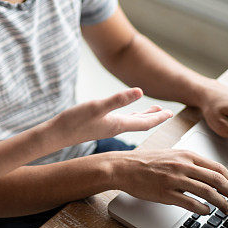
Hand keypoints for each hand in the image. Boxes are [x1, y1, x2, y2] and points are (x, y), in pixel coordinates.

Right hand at [50, 88, 172, 146]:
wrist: (56, 135)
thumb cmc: (74, 121)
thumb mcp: (97, 106)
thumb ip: (118, 100)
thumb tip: (140, 92)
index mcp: (118, 124)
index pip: (145, 122)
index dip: (159, 117)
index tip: (171, 114)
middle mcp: (115, 127)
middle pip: (140, 123)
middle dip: (154, 117)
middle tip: (166, 113)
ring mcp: (106, 127)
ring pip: (130, 122)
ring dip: (142, 116)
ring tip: (150, 111)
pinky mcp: (97, 125)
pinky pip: (119, 121)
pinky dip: (128, 116)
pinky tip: (123, 113)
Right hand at [115, 149, 227, 214]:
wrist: (124, 167)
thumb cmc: (146, 162)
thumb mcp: (171, 155)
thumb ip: (190, 163)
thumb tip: (209, 175)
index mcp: (186, 155)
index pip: (218, 167)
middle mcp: (182, 165)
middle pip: (217, 180)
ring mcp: (175, 179)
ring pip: (208, 193)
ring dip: (222, 204)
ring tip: (226, 210)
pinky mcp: (166, 193)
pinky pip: (192, 203)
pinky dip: (203, 210)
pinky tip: (206, 212)